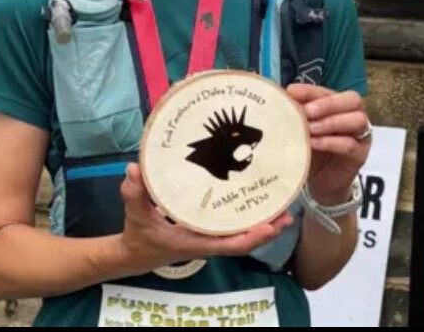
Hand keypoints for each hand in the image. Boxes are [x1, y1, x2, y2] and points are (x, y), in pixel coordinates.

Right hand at [116, 163, 293, 275]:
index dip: (252, 237)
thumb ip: (134, 193)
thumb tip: (134, 169)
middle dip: (268, 229)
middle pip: (245, 240)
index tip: (270, 226)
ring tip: (285, 208)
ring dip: (265, 224)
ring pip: (243, 234)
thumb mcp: (135, 214)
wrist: (136, 253)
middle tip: (288, 213)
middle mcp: (208, 241)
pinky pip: (235, 228)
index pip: (230, 245)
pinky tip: (262, 203)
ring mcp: (211, 237)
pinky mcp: (210, 231)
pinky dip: (251, 218)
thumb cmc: (139, 235)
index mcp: (195, 242)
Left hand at [286, 84, 370, 204]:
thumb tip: (282, 101)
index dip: (311, 91)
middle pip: (351, 100)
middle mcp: (353, 116)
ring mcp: (360, 135)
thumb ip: (297, 116)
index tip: (292, 92)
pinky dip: (331, 142)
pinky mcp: (360, 154)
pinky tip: (314, 143)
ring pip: (357, 119)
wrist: (322, 183)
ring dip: (331, 121)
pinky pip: (350, 144)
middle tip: (307, 111)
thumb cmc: (312, 152)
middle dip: (327, 103)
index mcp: (338, 105)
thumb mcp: (302, 131)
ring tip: (310, 129)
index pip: (327, 91)